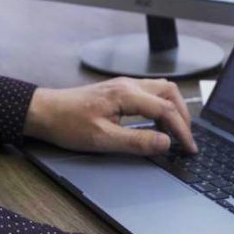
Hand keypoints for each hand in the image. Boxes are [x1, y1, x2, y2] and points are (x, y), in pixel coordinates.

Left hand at [24, 77, 196, 155]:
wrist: (44, 111)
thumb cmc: (68, 124)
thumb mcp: (103, 139)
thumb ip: (137, 141)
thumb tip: (165, 143)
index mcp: (127, 94)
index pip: (166, 110)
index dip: (182, 131)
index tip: (190, 148)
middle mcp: (128, 85)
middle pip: (169, 93)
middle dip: (183, 116)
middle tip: (187, 139)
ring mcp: (124, 85)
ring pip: (161, 90)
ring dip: (173, 109)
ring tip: (175, 132)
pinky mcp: (118, 90)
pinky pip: (150, 94)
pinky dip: (161, 107)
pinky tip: (157, 124)